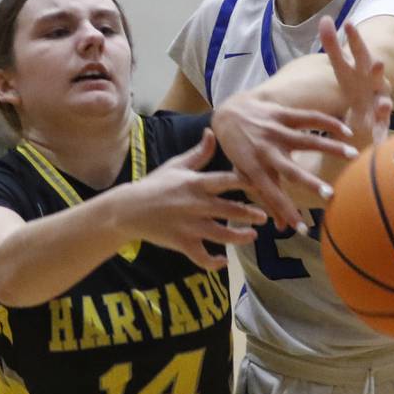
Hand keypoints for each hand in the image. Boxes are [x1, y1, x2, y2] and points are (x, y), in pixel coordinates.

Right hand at [123, 128, 266, 269]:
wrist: (128, 209)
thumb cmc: (155, 185)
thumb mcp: (176, 166)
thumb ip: (199, 153)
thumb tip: (212, 131)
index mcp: (196, 184)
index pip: (227, 181)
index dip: (248, 183)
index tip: (262, 185)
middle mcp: (196, 204)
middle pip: (230, 209)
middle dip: (250, 214)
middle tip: (265, 217)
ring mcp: (189, 226)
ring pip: (221, 235)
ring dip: (240, 237)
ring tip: (252, 236)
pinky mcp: (182, 243)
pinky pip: (201, 257)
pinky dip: (213, 262)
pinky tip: (223, 261)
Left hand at [211, 93, 355, 230]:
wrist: (229, 114)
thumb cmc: (240, 151)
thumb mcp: (247, 175)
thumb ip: (266, 199)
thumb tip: (282, 228)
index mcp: (255, 170)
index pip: (272, 196)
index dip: (286, 212)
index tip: (302, 229)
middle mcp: (266, 152)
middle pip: (291, 170)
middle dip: (310, 184)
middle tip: (330, 195)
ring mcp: (274, 132)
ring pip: (306, 140)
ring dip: (330, 147)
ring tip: (353, 155)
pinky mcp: (281, 114)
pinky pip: (308, 117)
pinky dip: (328, 123)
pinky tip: (347, 131)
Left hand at [320, 16, 391, 151]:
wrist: (365, 116)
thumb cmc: (353, 87)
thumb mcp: (341, 68)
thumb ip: (332, 45)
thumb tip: (325, 18)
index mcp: (362, 71)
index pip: (359, 52)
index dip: (354, 39)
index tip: (348, 23)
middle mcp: (374, 85)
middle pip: (376, 77)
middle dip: (377, 71)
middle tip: (377, 62)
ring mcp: (379, 105)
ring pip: (384, 105)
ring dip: (384, 104)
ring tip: (384, 104)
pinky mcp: (379, 126)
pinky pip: (382, 132)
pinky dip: (381, 136)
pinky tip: (380, 143)